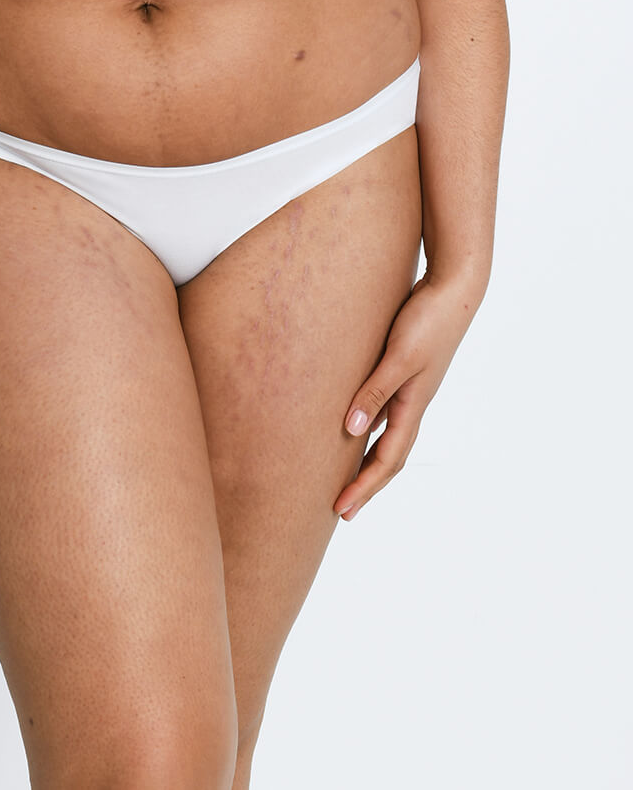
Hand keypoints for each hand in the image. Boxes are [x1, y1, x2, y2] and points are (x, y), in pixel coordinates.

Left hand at [334, 269, 484, 520]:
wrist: (455, 287)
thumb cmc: (428, 320)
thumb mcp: (400, 357)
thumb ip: (375, 391)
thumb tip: (350, 430)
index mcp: (412, 406)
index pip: (386, 460)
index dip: (363, 487)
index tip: (341, 509)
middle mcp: (413, 402)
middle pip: (389, 456)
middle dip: (366, 484)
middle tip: (341, 508)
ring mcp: (411, 387)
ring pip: (387, 434)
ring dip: (368, 458)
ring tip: (345, 474)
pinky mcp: (406, 368)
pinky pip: (384, 408)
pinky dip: (368, 424)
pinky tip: (352, 421)